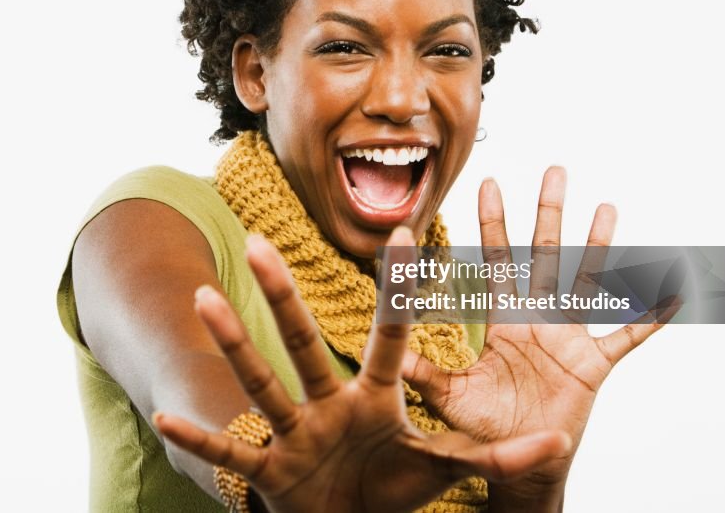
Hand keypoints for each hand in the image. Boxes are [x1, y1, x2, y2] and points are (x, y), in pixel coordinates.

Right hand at [153, 227, 571, 512]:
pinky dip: (202, 436)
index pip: (390, 336)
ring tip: (204, 298)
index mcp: (375, 397)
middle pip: (305, 342)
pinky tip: (165, 413)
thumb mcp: (442, 470)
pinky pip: (232, 452)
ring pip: (262, 381)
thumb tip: (559, 442)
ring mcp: (296, 433)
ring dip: (234, 343)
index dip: (399, 292)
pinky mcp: (271, 470)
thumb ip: (495, 458)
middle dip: (285, 296)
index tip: (407, 236)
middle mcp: (329, 403)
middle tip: (262, 241)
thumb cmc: (391, 488)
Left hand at [401, 167, 675, 510]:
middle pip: (544, 255)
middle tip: (554, 170)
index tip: (490, 183)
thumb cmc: (482, 428)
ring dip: (598, 245)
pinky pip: (626, 336)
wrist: (517, 463)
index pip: (497, 261)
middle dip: (548, 213)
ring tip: (607, 207)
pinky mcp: (593, 365)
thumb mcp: (448, 394)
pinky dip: (648, 317)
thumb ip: (422, 368)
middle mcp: (537, 319)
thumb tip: (378, 343)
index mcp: (503, 321)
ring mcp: (568, 338)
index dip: (493, 223)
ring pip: (586, 280)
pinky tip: (671, 292)